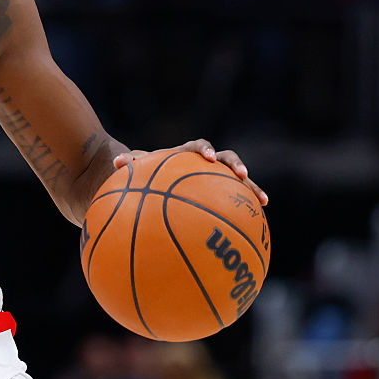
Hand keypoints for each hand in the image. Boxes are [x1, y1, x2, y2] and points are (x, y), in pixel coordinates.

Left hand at [113, 138, 267, 205]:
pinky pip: (234, 204)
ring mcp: (214, 179)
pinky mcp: (219, 195)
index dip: (205, 149)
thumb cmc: (143, 174)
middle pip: (224, 158)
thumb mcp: (136, 170)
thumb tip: (117, 162)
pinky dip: (244, 214)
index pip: (197, 147)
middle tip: (240, 174)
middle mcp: (203, 164)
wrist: (150, 180)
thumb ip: (129, 164)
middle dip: (234, 164)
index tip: (207, 157)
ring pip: (237, 181)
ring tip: (262, 200)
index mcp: (185, 155)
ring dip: (250, 187)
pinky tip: (254, 232)